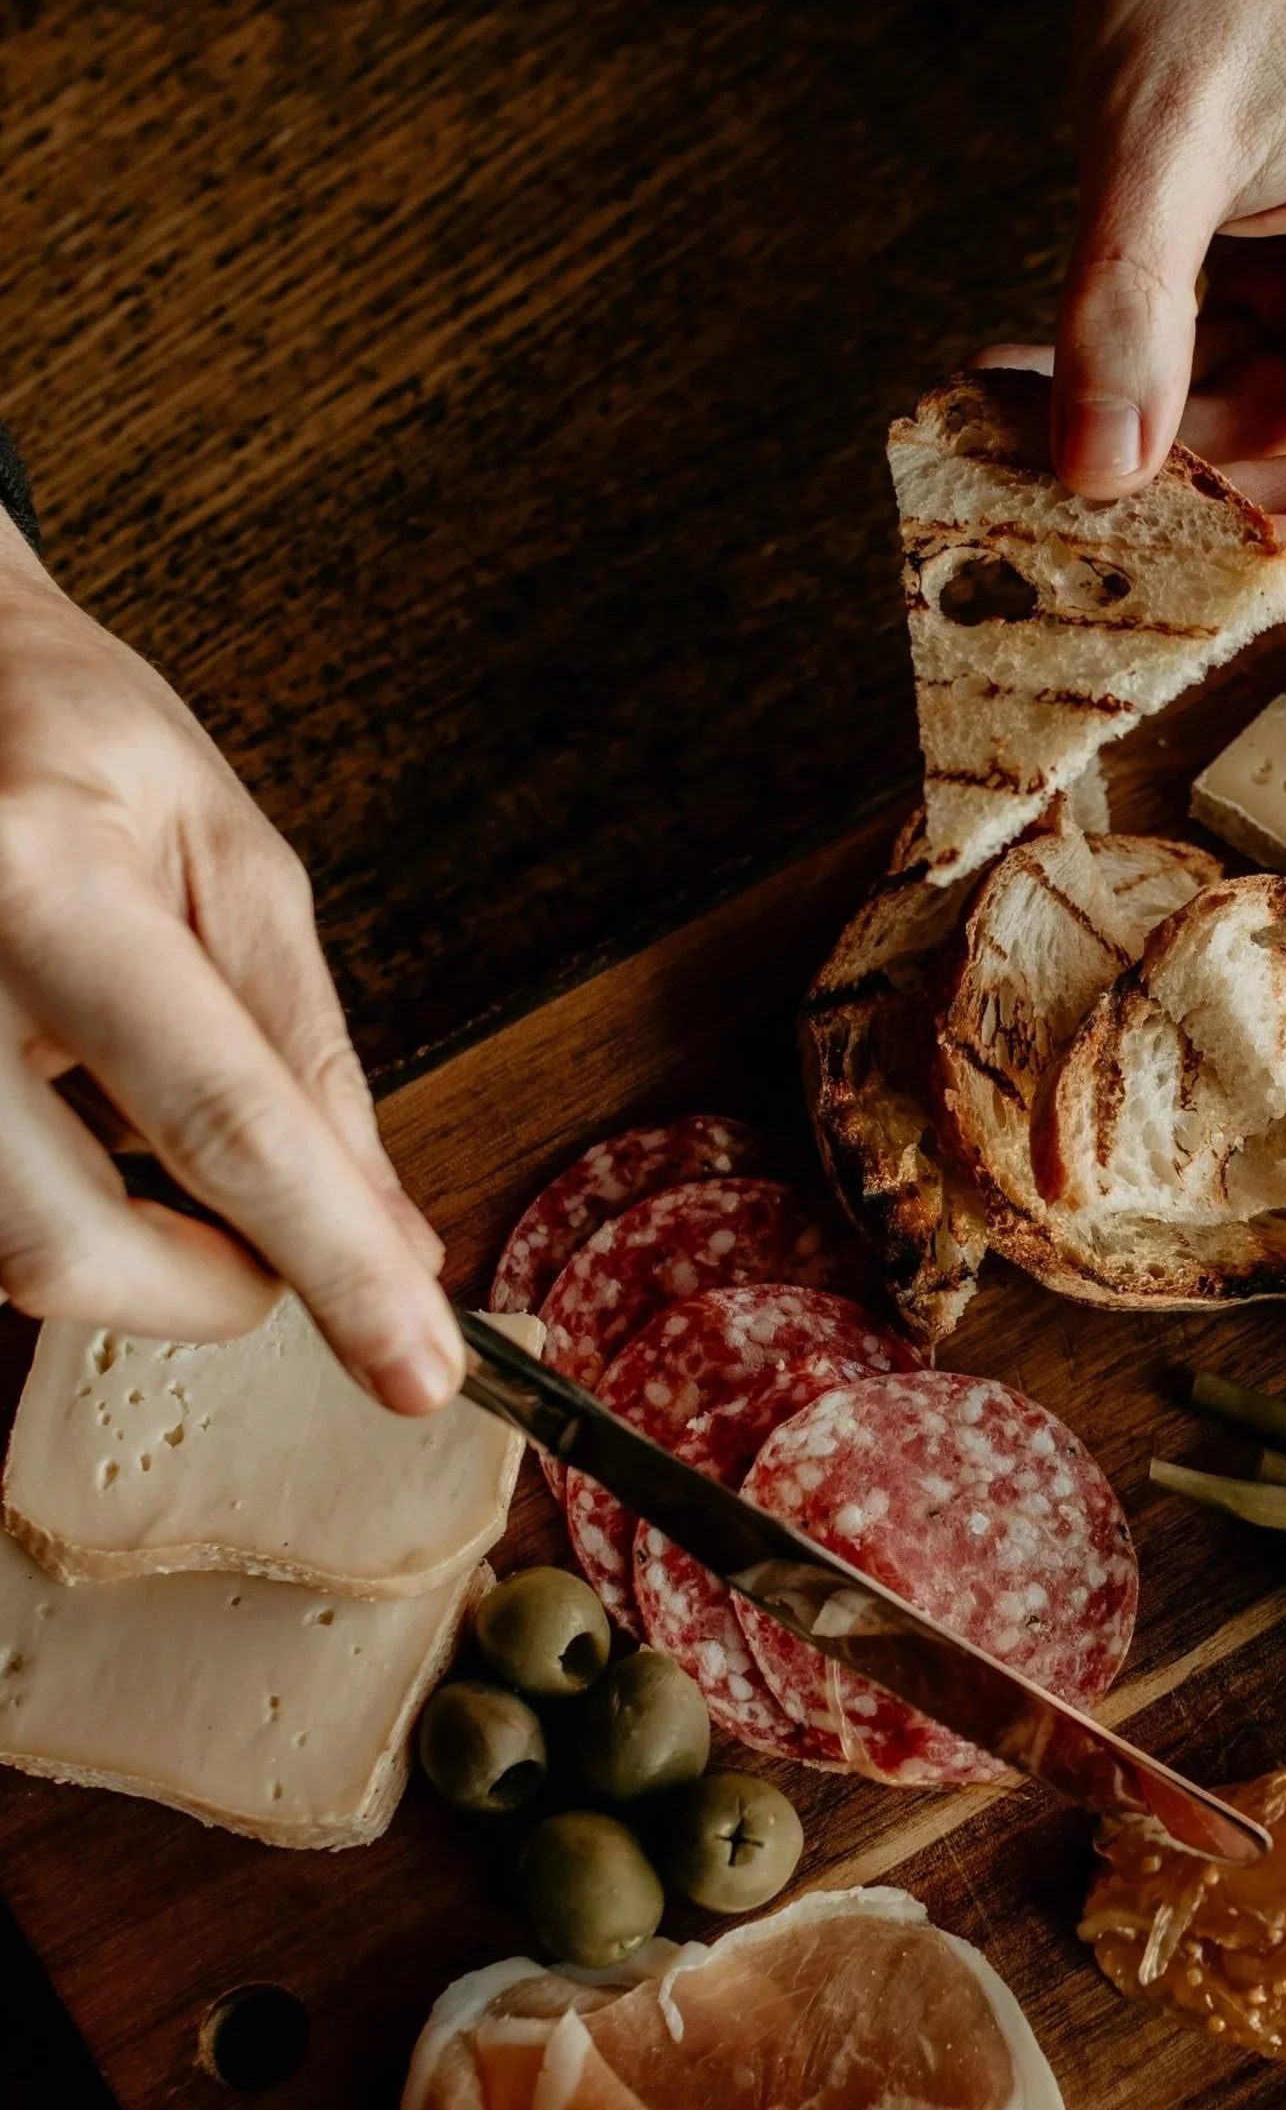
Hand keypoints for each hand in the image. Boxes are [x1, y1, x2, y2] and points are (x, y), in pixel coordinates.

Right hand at [0, 517, 463, 1412]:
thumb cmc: (71, 736)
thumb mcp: (229, 855)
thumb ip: (307, 1050)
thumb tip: (385, 1229)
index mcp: (42, 876)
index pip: (224, 1122)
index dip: (333, 1267)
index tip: (421, 1372)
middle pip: (68, 1244)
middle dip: (209, 1292)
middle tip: (287, 1256)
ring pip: (8, 1255)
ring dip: (135, 1250)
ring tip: (175, 1137)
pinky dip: (66, 1211)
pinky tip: (97, 1128)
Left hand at [1041, 0, 1285, 594]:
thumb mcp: (1163, 131)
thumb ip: (1129, 304)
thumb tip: (1096, 473)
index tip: (1207, 590)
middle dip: (1216, 513)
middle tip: (1080, 532)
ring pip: (1274, 456)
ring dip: (1155, 469)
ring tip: (1021, 447)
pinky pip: (1227, 403)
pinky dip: (1140, 410)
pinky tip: (1037, 394)